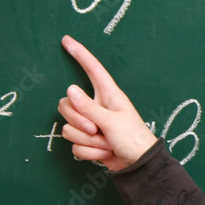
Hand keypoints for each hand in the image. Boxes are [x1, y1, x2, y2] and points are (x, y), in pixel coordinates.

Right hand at [57, 35, 157, 170]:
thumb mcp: (112, 121)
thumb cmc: (132, 138)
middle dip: (79, 121)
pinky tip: (104, 152)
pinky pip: (74, 145)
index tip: (67, 40)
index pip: (92, 69)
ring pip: (69, 128)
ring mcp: (90, 123)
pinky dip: (89, 152)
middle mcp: (96, 106)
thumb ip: (88, 107)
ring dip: (88, 141)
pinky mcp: (86, 140)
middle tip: (97, 130)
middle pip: (66, 105)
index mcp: (108, 94)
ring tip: (106, 143)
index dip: (80, 54)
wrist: (137, 164)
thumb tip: (70, 89)